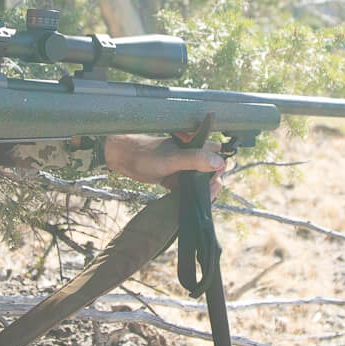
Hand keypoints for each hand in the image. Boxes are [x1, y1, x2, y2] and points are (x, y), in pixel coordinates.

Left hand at [103, 134, 226, 199]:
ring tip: (198, 196)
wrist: (124, 159)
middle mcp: (191, 156)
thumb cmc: (147, 154)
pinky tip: (188, 199)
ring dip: (201, 189)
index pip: (217, 155)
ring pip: (198, 180)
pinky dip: (189, 194)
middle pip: (210, 170)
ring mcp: (182, 168)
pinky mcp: (173, 178)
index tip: (217, 179)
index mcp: (195, 146)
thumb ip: (195, 159)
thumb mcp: (173, 158)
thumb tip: (219, 163)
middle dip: (212, 181)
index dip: (220, 168)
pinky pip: (186, 187)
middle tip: (209, 190)